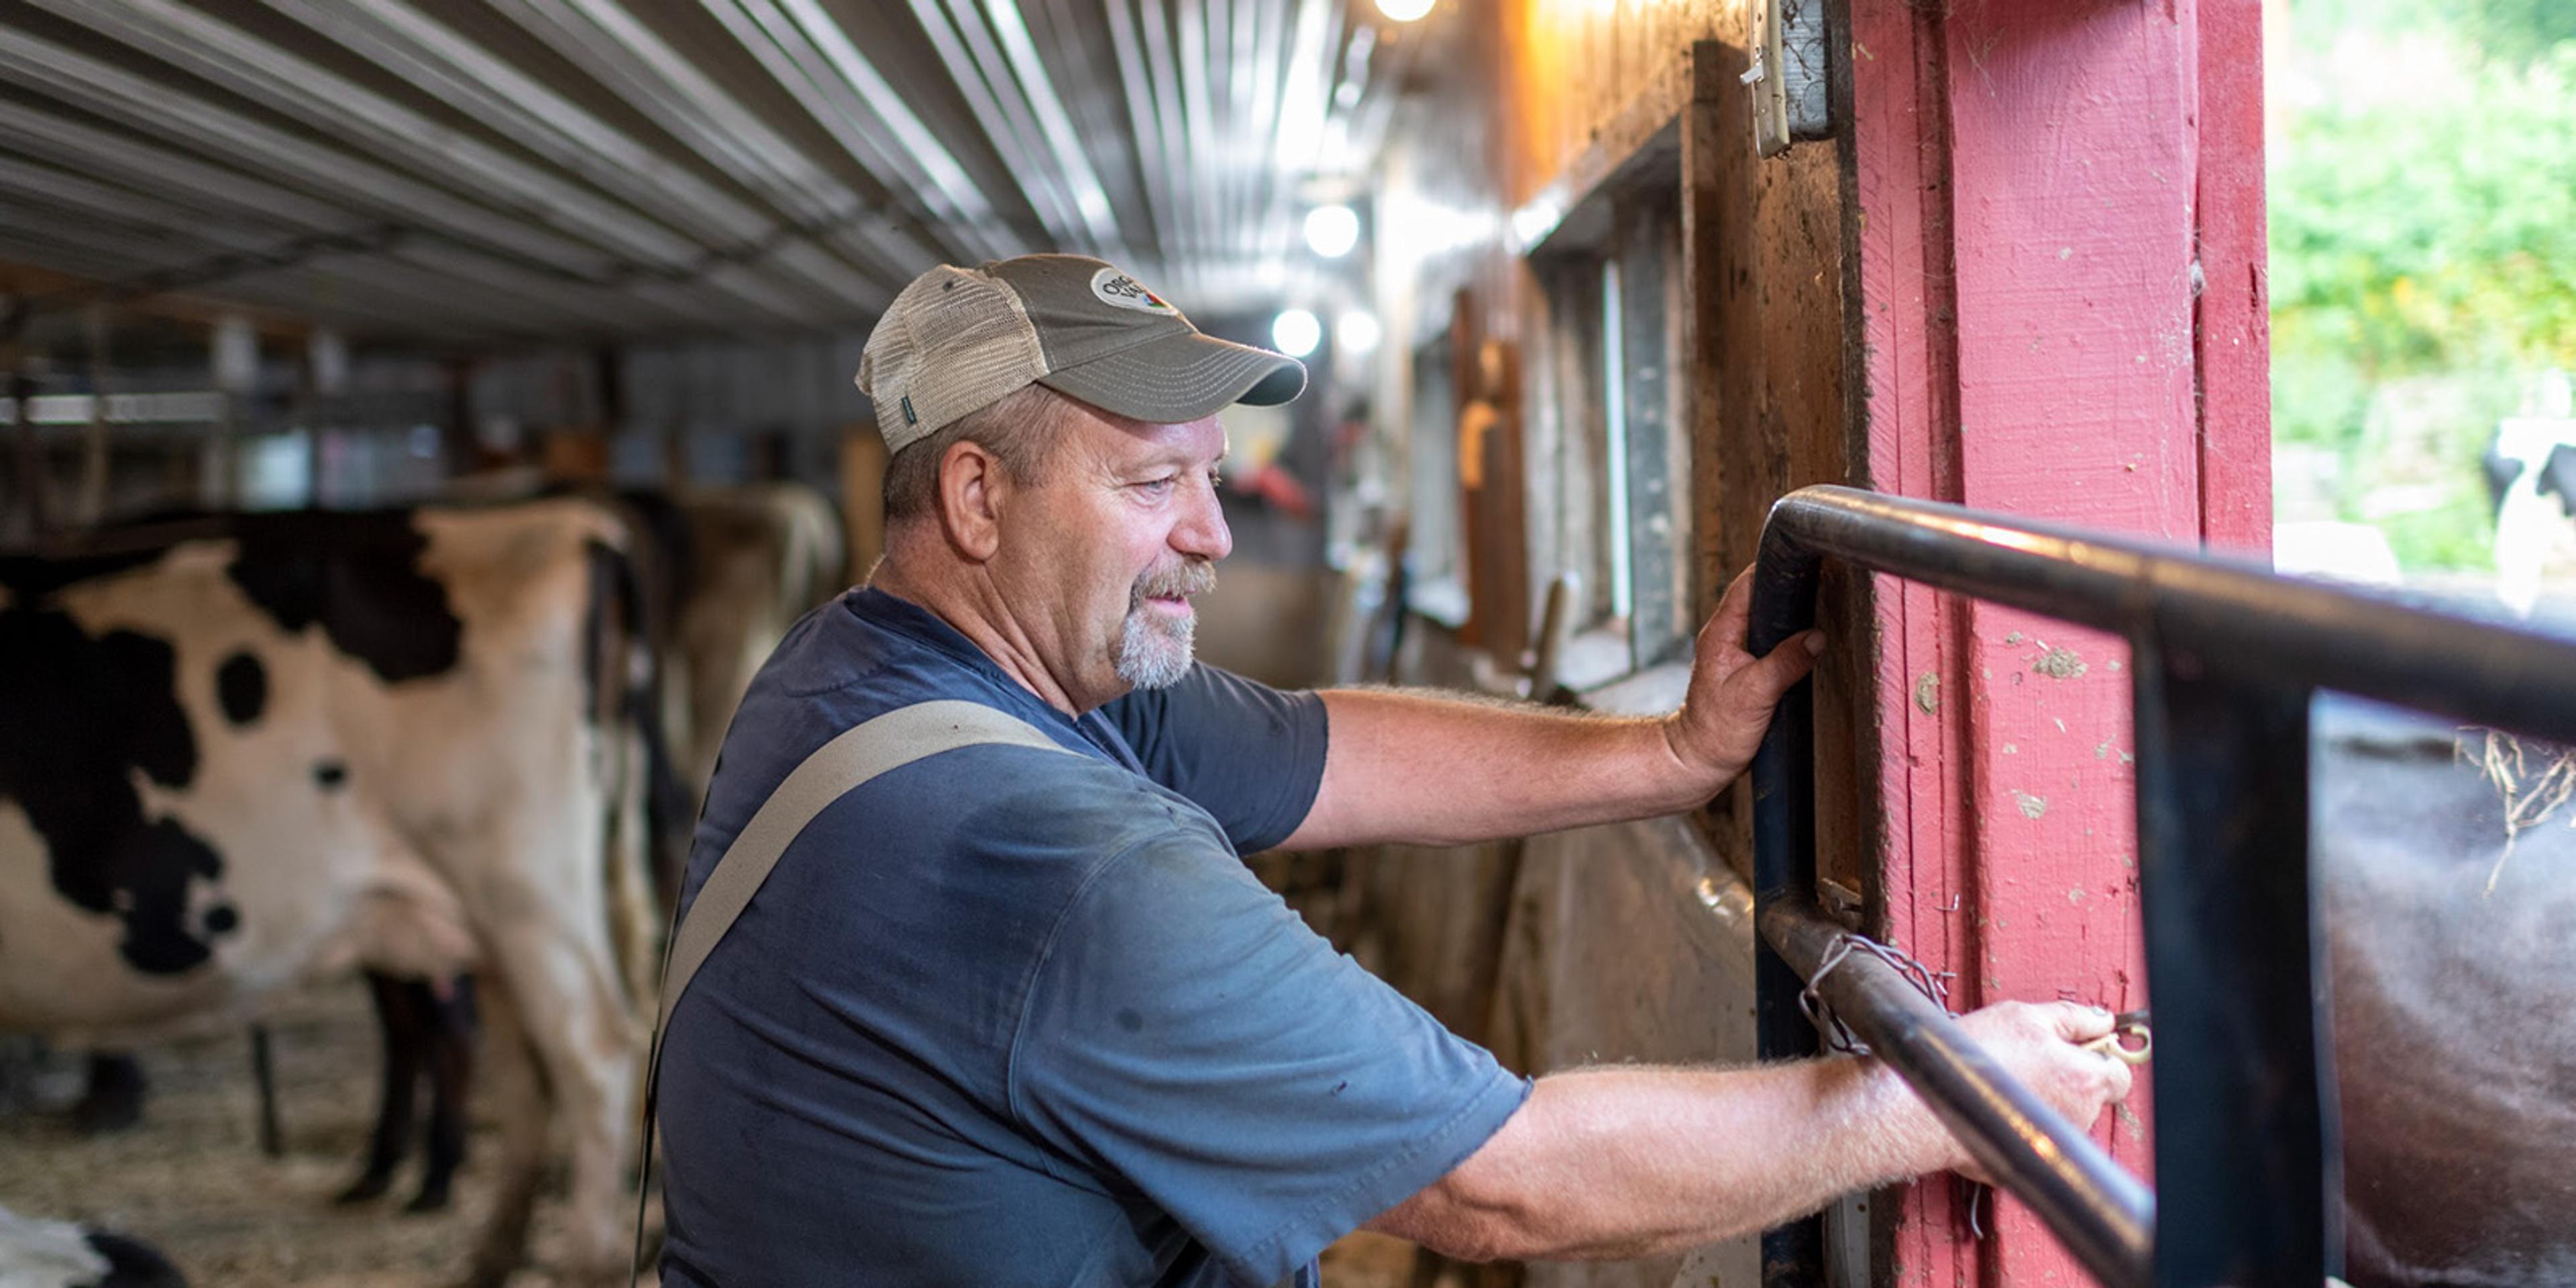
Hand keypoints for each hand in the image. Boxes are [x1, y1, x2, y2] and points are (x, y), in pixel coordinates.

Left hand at [1663, 566, 1824, 786]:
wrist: (1699, 760)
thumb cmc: (1717, 731)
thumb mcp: (1755, 695)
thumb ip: (1785, 663)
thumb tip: (1816, 638)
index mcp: (1722, 632)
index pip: (1747, 584)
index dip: (1773, 567)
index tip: (1802, 556)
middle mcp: (1728, 637)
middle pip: (1762, 598)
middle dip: (1791, 587)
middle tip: (1825, 578)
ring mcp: (1737, 653)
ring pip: (1769, 621)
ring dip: (1793, 614)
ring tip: (1825, 604)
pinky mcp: (1748, 670)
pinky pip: (1773, 643)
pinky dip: (1791, 638)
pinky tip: (1811, 641)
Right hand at [1945, 1000, 2134, 1179]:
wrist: (1927, 1107)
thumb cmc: (1971, 1062)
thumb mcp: (2022, 1017)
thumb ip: (2072, 1017)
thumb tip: (2101, 1019)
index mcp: (2084, 1080)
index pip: (2119, 1071)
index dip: (2099, 1054)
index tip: (2077, 1045)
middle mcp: (2077, 1117)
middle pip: (2090, 1093)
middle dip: (2067, 1075)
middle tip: (2030, 1056)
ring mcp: (2053, 1142)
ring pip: (2061, 1113)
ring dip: (2042, 1096)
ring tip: (2005, 1078)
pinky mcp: (2028, 1160)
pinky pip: (2034, 1133)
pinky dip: (2020, 1119)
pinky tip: (1996, 1102)